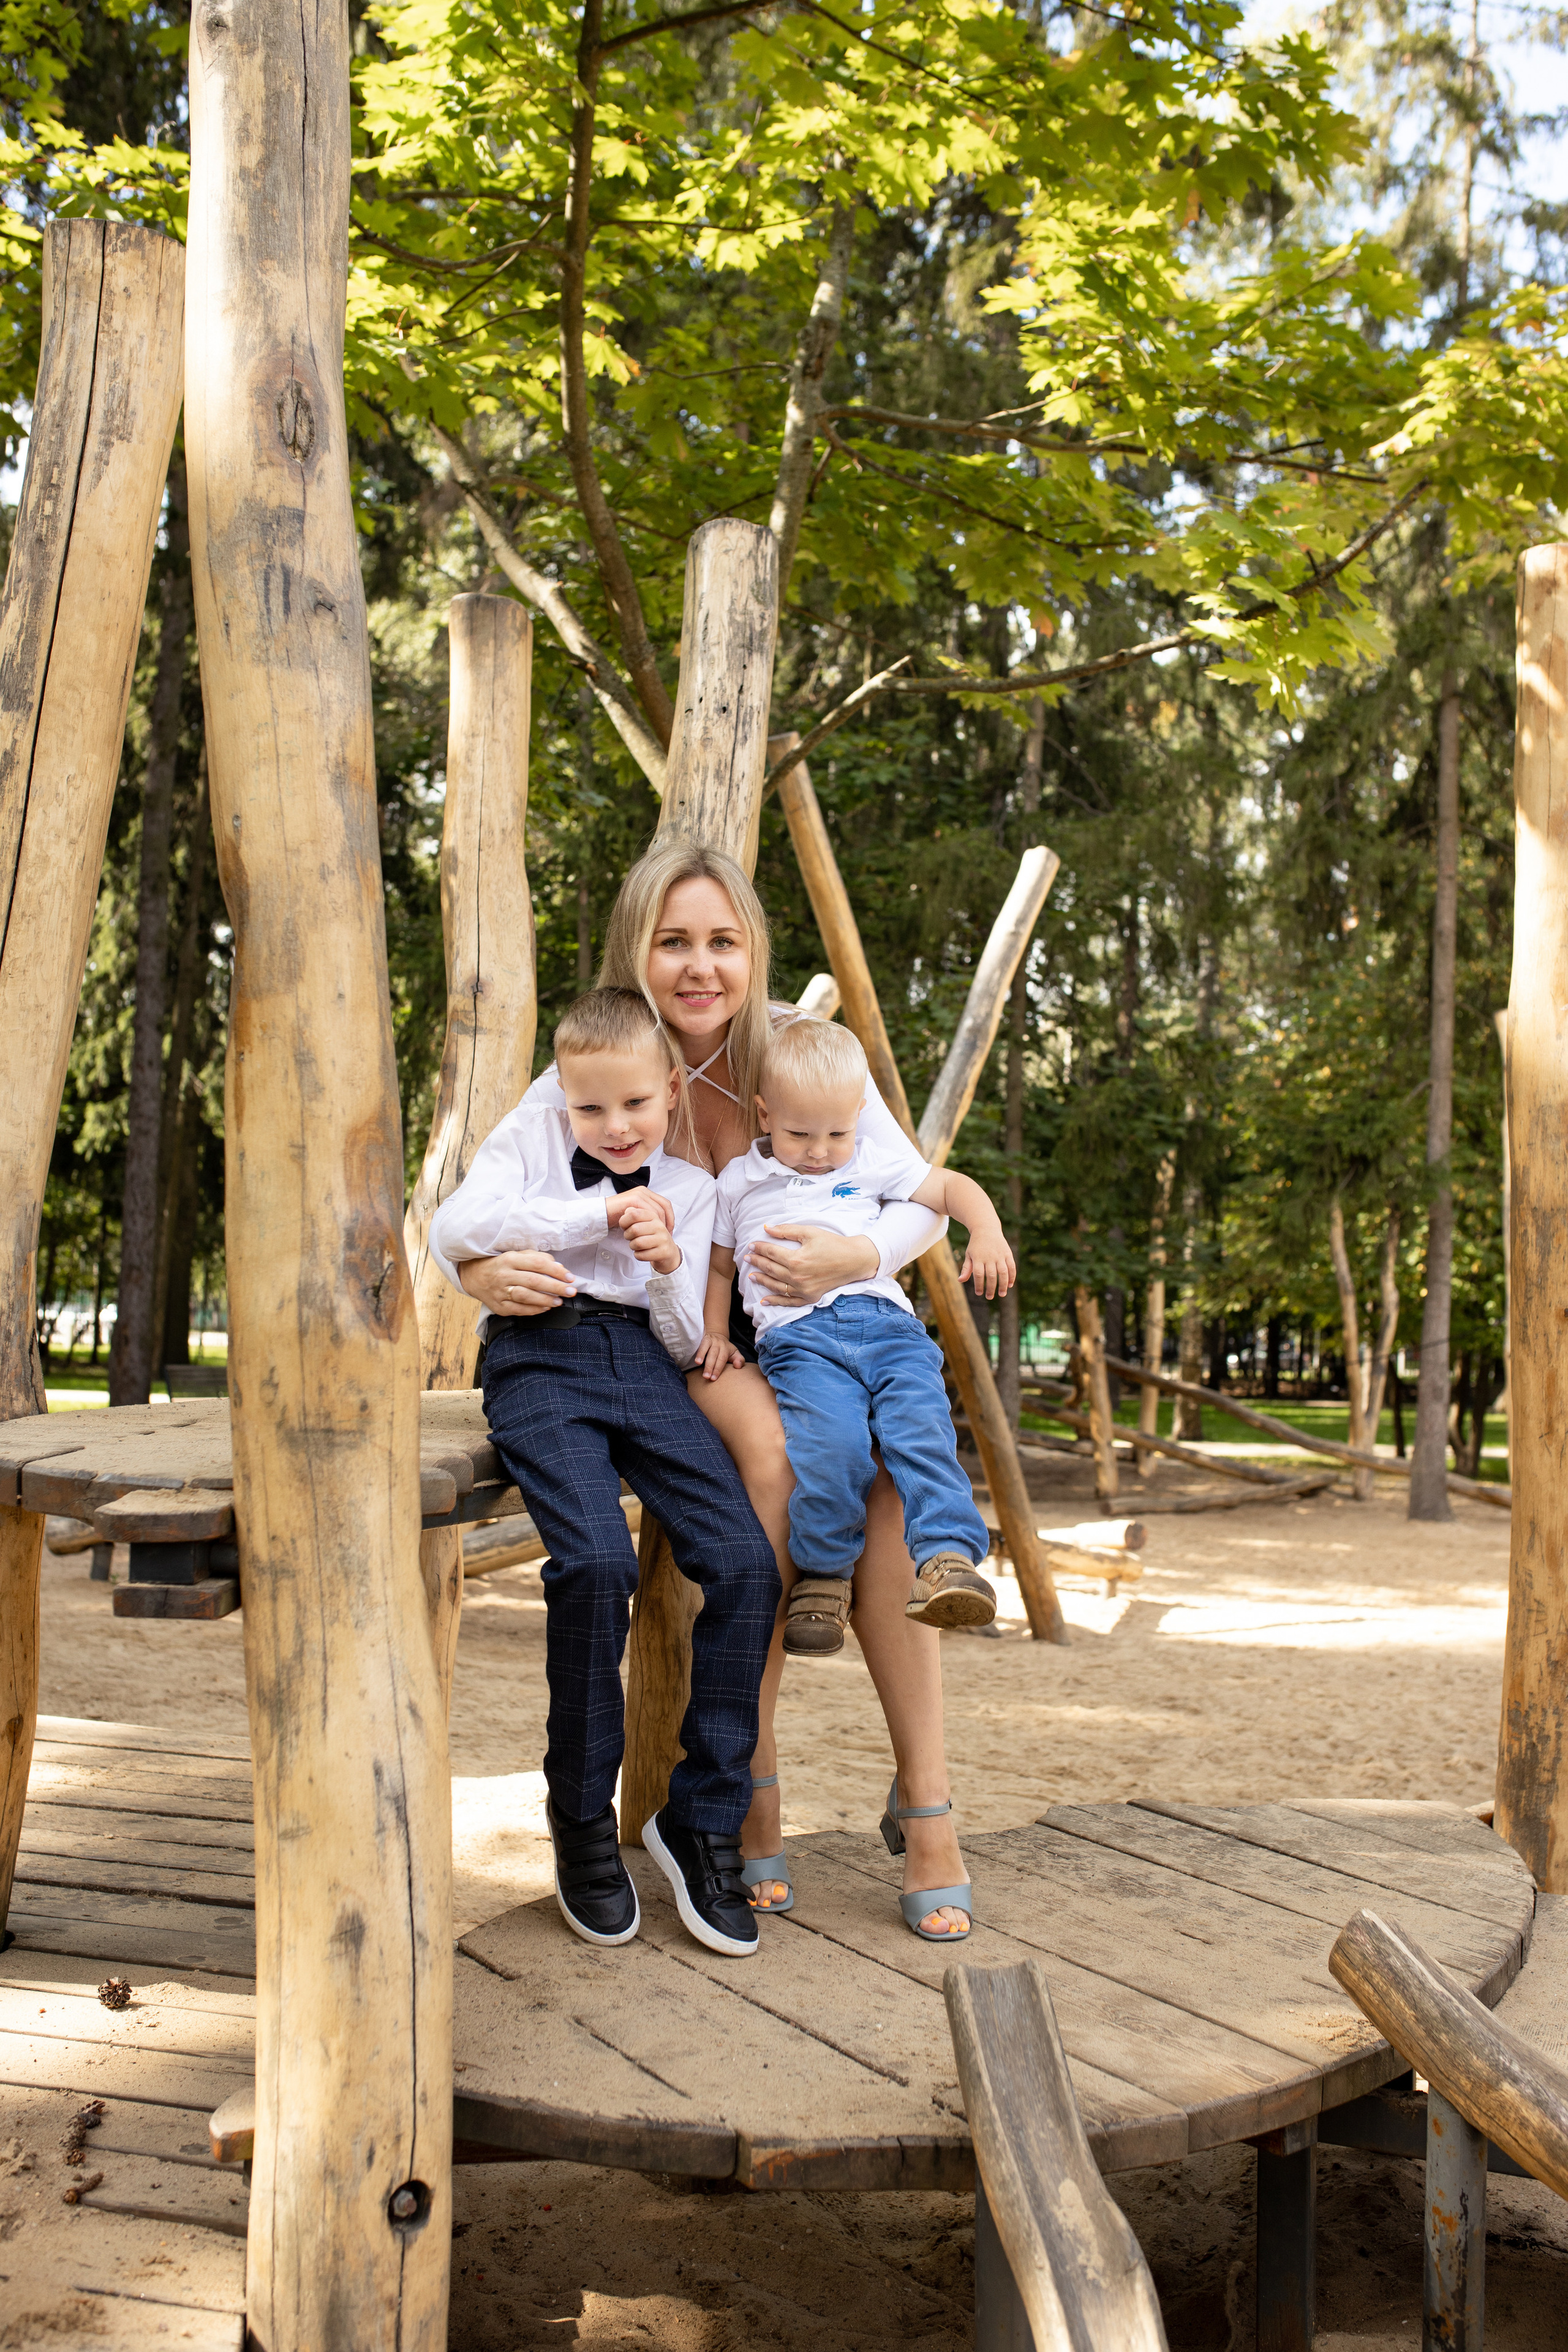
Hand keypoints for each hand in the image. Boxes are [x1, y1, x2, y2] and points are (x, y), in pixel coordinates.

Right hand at [458, 1249, 575, 1314]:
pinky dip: (534, 1310)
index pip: (537, 1264)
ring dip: (545, 1300)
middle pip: (533, 1281)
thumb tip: (558, 1266)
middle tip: (571, 1291)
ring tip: (559, 1301)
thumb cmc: (502, 1264)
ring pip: (525, 1296)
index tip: (570, 1277)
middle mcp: (503, 1275)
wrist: (474, 1276)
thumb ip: (537, 1258)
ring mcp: (499, 1292)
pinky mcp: (498, 1306)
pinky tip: (545, 1307)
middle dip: (555, 1287)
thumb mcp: (517, 1255)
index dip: (556, 1271)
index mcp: (510, 1259)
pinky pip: (519, 1310)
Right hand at [604, 1186, 673, 1235]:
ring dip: (661, 1223)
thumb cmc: (617, 1216)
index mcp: (645, 1193)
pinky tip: (652, 1231)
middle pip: (664, 1205)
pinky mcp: (634, 1199)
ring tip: (660, 1235)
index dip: (670, 1217)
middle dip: (669, 1221)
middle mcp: (644, 1191)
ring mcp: (639, 1194)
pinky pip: (649, 1212)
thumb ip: (646, 1214)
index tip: (670, 1229)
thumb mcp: (636, 1214)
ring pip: (658, 1210)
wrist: (602, 1213)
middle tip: (668, 1234)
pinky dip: (652, 1223)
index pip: (665, 1203)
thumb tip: (659, 1223)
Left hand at [621, 1209, 681, 1274]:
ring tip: (636, 1245)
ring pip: (638, 1243)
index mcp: (654, 1216)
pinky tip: (642, 1252)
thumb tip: (627, 1211)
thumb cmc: (651, 1236)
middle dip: (627, 1235)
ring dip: (632, 1246)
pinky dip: (638, 1255)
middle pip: (634, 1229)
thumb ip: (634, 1215)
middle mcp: (660, 1226)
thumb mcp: (644, 1223)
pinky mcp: (663, 1252)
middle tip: (630, 1237)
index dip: (624, 1221)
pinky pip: (642, 1255)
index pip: (634, 1214)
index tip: (624, 1226)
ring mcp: (663, 1239)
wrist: (668, 1251)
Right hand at [694, 1329, 742, 1381]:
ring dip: (702, 1357)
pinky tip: (696, 1360)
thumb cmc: (725, 1349)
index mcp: (727, 1349)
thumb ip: (739, 1360)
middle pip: (714, 1355)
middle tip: (707, 1377)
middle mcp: (719, 1344)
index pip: (722, 1360)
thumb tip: (738, 1366)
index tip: (713, 1379)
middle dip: (710, 1366)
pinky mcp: (704, 1338)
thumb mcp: (735, 1354)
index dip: (717, 1369)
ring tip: (698, 1365)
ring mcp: (711, 1340)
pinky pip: (701, 1345)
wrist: (717, 1335)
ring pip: (707, 1349)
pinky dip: (699, 1352)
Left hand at [746, 1224, 879, 1309]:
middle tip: (747, 1258)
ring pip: (776, 1286)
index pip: (771, 1253)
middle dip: (757, 1262)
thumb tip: (767, 1228)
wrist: (854, 1260)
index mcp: (796, 1259)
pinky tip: (764, 1301)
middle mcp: (797, 1277)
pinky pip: (788, 1302)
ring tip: (751, 1276)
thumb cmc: (833, 1244)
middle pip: (770, 1269)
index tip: (751, 1245)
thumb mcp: (810, 1232)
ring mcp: (803, 1290)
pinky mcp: (809, 1298)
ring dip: (761, 1281)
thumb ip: (787, 1230)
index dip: (759, 1248)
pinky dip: (775, 1301)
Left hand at [959, 1226, 1015, 1299]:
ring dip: (1003, 1285)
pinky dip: (1012, 1276)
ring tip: (1002, 1294)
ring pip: (1003, 1272)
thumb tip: (960, 1280)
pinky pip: (1011, 1267)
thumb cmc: (976, 1245)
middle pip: (991, 1275)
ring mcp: (1000, 1255)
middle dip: (991, 1288)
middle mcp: (989, 1257)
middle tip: (989, 1297)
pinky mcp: (1008, 1253)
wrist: (986, 1228)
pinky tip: (1010, 1285)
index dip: (979, 1285)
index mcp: (978, 1258)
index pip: (978, 1274)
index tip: (979, 1293)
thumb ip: (966, 1268)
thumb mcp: (969, 1254)